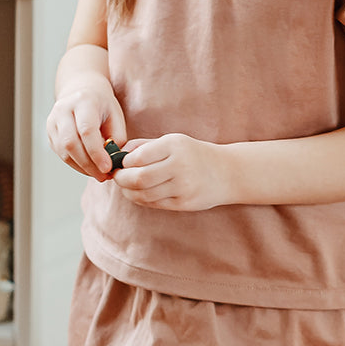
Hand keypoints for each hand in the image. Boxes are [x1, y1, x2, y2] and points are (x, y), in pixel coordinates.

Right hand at [46, 77, 126, 180]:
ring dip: (81, 167)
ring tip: (98, 174)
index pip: (86, 130)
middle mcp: (63, 109)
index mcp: (83, 101)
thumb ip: (115, 139)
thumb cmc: (102, 105)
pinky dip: (75, 164)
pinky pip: (60, 153)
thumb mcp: (116, 116)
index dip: (96, 152)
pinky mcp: (49, 132)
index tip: (108, 168)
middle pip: (71, 143)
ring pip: (63, 151)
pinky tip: (88, 167)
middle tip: (104, 176)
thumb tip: (112, 163)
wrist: (82, 90)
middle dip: (88, 164)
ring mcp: (53, 120)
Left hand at [112, 133, 229, 210]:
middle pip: (139, 178)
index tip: (120, 162)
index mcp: (175, 145)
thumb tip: (117, 153)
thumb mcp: (173, 141)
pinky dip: (140, 199)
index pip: (138, 157)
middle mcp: (180, 165)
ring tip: (126, 186)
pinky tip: (138, 193)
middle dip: (121, 179)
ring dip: (128, 191)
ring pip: (143, 194)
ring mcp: (183, 187)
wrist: (227, 172)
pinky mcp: (184, 203)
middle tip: (117, 177)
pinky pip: (154, 204)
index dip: (123, 162)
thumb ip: (144, 145)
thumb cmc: (193, 154)